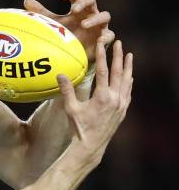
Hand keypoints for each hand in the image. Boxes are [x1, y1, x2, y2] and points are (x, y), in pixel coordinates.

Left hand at [24, 0, 114, 62]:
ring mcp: (99, 26)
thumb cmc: (65, 35)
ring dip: (95, 19)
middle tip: (75, 8)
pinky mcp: (104, 39)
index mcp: (78, 9)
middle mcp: (90, 14)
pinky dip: (106, 37)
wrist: (74, 55)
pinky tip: (99, 40)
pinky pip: (110, 35)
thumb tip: (26, 1)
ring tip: (84, 24)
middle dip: (84, 2)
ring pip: (105, 15)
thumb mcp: (53, 24)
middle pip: (92, 0)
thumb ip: (41, 13)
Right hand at [57, 40, 132, 163]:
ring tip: (129, 55)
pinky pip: (128, 92)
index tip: (102, 43)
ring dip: (128, 67)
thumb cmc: (79, 128)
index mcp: (102, 97)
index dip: (102, 55)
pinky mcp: (123, 111)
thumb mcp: (71, 109)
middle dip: (118, 56)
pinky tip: (129, 77)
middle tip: (119, 43)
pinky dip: (129, 82)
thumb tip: (60, 75)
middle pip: (118, 72)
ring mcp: (121, 105)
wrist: (91, 146)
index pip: (103, 71)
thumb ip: (67, 90)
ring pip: (126, 81)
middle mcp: (115, 99)